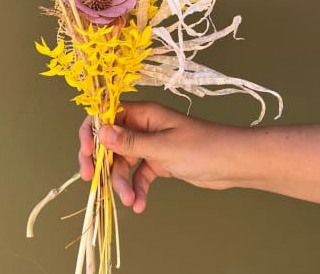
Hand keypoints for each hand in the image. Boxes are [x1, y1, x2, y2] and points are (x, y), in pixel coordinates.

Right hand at [78, 102, 236, 212]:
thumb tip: (101, 131)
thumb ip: (130, 142)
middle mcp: (144, 126)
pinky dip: (137, 189)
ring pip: (124, 162)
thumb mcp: (163, 147)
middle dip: (103, 163)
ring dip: (122, 182)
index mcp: (143, 113)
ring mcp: (151, 145)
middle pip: (111, 142)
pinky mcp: (159, 162)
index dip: (92, 132)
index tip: (86, 153)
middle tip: (93, 181)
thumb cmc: (203, 147)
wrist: (233, 163)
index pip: (107, 115)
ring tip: (129, 200)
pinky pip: (139, 175)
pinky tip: (139, 204)